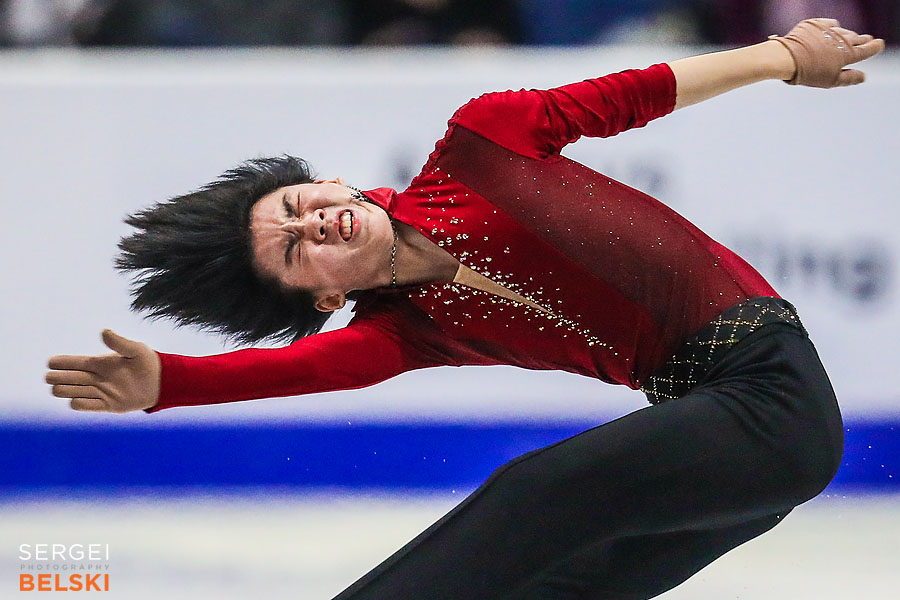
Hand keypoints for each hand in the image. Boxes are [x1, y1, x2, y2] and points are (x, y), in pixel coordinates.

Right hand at [46, 330, 160, 412]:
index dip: (60, 362)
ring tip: (60, 387)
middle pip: (66, 378)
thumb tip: (103, 331)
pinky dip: (78, 403)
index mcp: (99, 363)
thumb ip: (119, 342)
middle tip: (52, 377)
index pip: (72, 363)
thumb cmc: (148, 362)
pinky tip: (77, 400)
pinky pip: (84, 406)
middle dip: (57, 377)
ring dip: (64, 390)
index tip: (51, 363)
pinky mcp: (107, 405)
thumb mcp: (135, 349)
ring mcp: (100, 392)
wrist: (161, 382)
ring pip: (70, 392)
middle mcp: (96, 378)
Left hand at [769, 18, 884, 87]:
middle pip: (857, 38)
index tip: (879, 44)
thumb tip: (864, 76)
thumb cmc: (808, 73)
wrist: (786, 57)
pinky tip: (831, 30)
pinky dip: (832, 27)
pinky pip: (829, 24)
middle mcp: (842, 39)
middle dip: (863, 40)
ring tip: (849, 38)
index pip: (867, 49)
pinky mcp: (816, 24)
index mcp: (848, 54)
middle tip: (867, 39)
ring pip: (843, 32)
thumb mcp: (830, 80)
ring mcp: (829, 31)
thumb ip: (849, 78)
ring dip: (847, 35)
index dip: (874, 47)